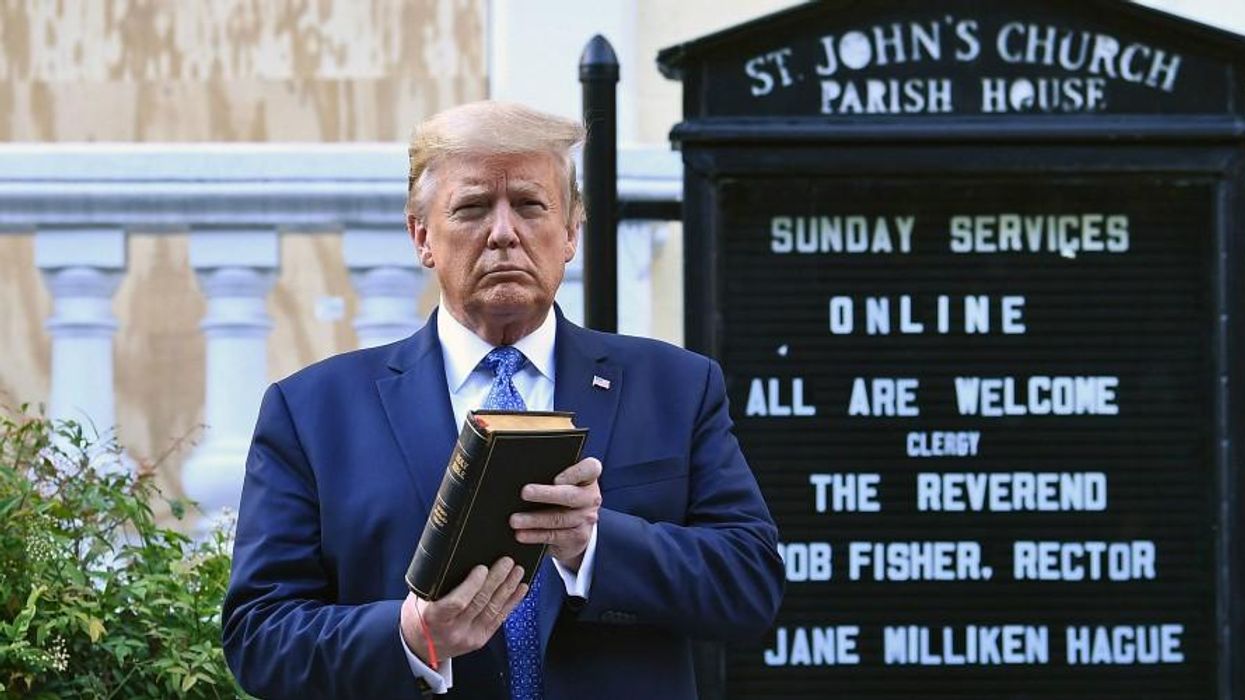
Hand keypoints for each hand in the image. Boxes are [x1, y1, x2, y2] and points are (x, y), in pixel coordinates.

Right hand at [400, 557, 527, 665]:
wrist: (419, 648)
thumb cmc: (418, 617)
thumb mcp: (418, 599)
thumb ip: (435, 584)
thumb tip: (455, 558)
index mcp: (434, 617)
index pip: (457, 602)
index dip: (472, 584)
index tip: (482, 568)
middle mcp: (453, 630)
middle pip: (480, 602)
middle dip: (496, 580)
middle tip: (507, 562)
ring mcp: (468, 637)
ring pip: (493, 609)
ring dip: (508, 588)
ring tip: (517, 571)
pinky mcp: (480, 640)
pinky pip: (498, 619)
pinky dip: (511, 602)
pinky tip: (519, 589)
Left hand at [510, 457, 602, 570]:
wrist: (575, 528)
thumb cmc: (562, 497)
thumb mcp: (563, 483)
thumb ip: (550, 476)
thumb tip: (522, 475)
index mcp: (588, 478)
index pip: (591, 469)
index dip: (576, 472)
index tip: (556, 478)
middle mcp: (591, 498)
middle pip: (570, 495)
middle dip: (545, 494)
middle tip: (524, 492)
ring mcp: (586, 518)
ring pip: (559, 518)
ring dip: (534, 519)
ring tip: (514, 519)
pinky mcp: (578, 537)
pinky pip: (554, 536)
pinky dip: (535, 535)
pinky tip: (521, 534)